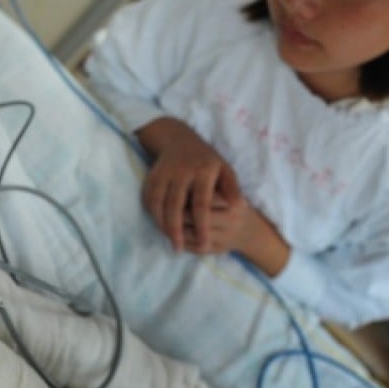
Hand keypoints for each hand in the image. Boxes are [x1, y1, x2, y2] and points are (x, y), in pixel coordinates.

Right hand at [136, 117, 241, 252]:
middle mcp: (182, 171)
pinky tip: (159, 225)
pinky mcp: (152, 175)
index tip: (204, 245)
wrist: (179, 139)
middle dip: (176, 230)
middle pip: (175, 206)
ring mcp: (164, 172)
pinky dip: (152, 214)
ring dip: (161, 224)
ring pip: (158, 203)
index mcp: (203, 171)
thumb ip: (232, 188)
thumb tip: (239, 207)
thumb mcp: (225, 169)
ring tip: (169, 240)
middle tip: (179, 248)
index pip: (202, 204)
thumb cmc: (207, 160)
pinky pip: (148, 198)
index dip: (202, 226)